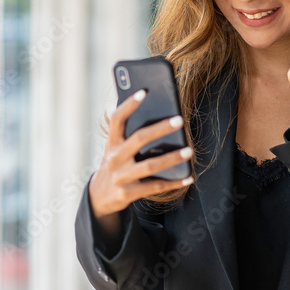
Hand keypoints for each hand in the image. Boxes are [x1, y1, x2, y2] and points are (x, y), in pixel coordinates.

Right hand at [88, 90, 194, 234]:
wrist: (99, 197)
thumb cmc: (116, 164)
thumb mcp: (116, 149)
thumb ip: (129, 134)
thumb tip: (157, 113)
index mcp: (111, 143)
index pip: (117, 119)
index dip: (129, 105)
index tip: (144, 92)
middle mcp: (114, 158)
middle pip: (138, 139)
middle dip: (160, 128)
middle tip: (180, 120)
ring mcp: (121, 177)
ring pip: (150, 166)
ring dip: (172, 158)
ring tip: (189, 151)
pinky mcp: (128, 194)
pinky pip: (155, 187)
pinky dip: (174, 182)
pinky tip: (188, 177)